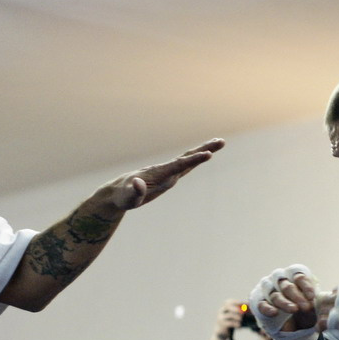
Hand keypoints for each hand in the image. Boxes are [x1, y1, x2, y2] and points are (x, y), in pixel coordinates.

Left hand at [106, 139, 224, 210]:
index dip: (194, 160)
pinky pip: (185, 165)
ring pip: (188, 159)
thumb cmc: (123, 196)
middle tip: (221, 141)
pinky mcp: (169, 175)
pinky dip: (196, 158)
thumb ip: (134, 191)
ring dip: (203, 150)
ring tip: (219, 142)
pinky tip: (205, 154)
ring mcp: (168, 172)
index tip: (208, 154)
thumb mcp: (128, 198)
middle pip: (187, 157)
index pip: (180, 165)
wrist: (117, 192)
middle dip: (204, 149)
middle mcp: (165, 170)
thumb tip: (138, 183)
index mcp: (159, 174)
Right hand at [213, 298, 243, 339]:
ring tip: (241, 319)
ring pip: (229, 315)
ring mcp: (220, 318)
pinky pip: (229, 323)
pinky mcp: (221, 325)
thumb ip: (241, 313)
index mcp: (225, 308)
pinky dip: (235, 324)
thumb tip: (252, 311)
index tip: (245, 304)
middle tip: (242, 312)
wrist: (222, 333)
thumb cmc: (231, 323)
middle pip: (227, 306)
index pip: (228, 302)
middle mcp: (221, 311)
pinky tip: (239, 326)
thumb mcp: (235, 317)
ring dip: (237, 316)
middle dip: (236, 308)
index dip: (237, 302)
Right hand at [249, 264, 322, 339]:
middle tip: (306, 307)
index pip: (298, 275)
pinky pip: (261, 303)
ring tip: (294, 310)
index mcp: (294, 275)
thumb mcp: (316, 304)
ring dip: (284, 302)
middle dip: (296, 296)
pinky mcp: (259, 301)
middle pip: (286, 284)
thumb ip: (319, 298)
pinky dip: (267, 307)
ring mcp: (268, 289)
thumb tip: (331, 294)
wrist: (297, 326)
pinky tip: (274, 313)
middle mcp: (280, 279)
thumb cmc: (308, 310)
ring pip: (274, 294)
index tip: (313, 297)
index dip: (305, 285)